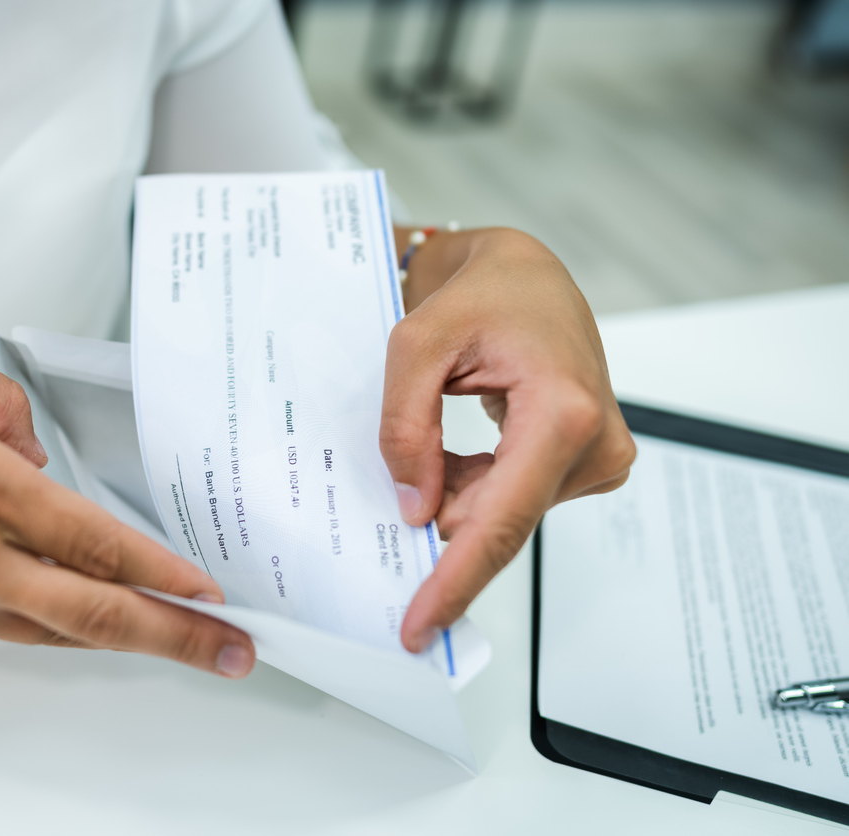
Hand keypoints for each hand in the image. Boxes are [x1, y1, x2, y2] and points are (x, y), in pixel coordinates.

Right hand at [0, 336, 254, 677]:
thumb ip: (0, 399)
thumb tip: (38, 453)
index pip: (95, 539)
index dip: (162, 570)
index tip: (209, 589)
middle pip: (95, 611)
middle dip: (176, 636)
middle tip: (231, 651)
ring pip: (58, 630)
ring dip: (124, 636)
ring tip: (179, 640)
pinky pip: (12, 629)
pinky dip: (59, 624)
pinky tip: (90, 617)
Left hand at [382, 228, 634, 651]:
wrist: (527, 273)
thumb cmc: (483, 292)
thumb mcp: (416, 344)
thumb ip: (407, 427)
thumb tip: (414, 506)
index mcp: (563, 411)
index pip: (501, 520)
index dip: (455, 581)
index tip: (419, 626)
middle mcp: (593, 444)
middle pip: (499, 524)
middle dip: (441, 533)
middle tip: (390, 523)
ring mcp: (596, 458)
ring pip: (502, 515)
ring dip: (455, 499)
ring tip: (430, 450)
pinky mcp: (585, 463)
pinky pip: (514, 500)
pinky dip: (474, 491)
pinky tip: (454, 459)